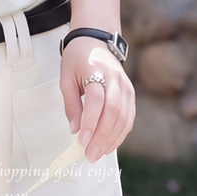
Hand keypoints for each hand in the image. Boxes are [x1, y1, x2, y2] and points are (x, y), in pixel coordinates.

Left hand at [59, 37, 134, 161]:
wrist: (96, 41)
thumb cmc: (78, 58)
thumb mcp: (66, 76)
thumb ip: (71, 103)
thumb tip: (75, 130)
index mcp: (96, 70)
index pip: (96, 99)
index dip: (90, 121)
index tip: (82, 140)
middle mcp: (115, 78)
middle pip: (113, 111)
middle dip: (102, 136)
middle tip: (90, 154)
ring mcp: (126, 86)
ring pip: (124, 117)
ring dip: (112, 139)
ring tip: (98, 153)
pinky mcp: (131, 93)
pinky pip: (129, 118)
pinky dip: (120, 134)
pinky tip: (109, 145)